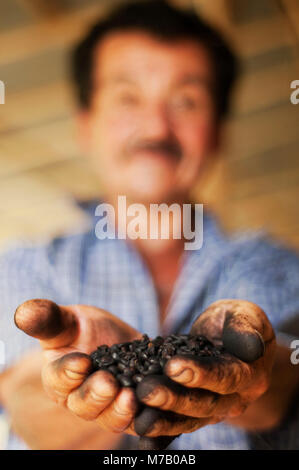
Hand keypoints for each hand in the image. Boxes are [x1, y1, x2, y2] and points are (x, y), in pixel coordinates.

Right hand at [15, 299, 142, 434]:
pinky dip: (148, 416)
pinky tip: (157, 403)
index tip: (81, 361)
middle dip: (95, 395)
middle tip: (107, 382)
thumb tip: (23, 311)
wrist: (118, 340)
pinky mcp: (135, 412)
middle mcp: (81, 399)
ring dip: (120, 411)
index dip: (68, 371)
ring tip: (130, 396)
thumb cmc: (85, 330)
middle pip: (85, 406)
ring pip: (111, 418)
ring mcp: (109, 408)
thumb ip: (49, 319)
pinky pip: (140, 420)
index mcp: (60, 379)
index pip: (59, 378)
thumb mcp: (69, 320)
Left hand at [133, 299, 275, 436]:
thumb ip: (244, 328)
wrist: (229, 338)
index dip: (200, 374)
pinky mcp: (195, 414)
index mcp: (249, 375)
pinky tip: (142, 438)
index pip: (225, 377)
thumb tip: (252, 347)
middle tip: (146, 390)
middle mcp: (233, 400)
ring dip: (163, 421)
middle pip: (204, 404)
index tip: (173, 366)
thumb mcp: (244, 315)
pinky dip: (161, 436)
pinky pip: (178, 428)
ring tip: (139, 418)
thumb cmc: (235, 321)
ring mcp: (214, 411)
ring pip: (188, 421)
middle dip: (173, 399)